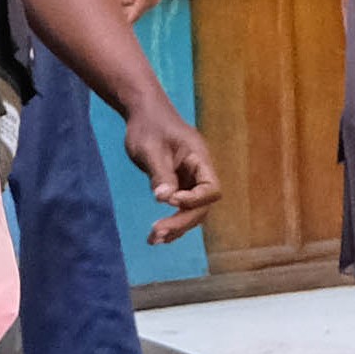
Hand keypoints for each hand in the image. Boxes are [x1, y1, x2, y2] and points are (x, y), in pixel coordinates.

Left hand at [120, 103, 221, 243]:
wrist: (143, 113)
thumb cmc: (147, 126)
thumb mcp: (150, 149)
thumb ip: (159, 174)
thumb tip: (164, 199)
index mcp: (200, 159)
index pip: (211, 188)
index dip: (195, 200)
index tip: (170, 200)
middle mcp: (200, 172)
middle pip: (202, 206)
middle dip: (181, 221)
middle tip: (156, 233)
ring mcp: (191, 180)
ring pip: (192, 211)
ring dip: (176, 227)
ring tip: (153, 240)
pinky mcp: (180, 185)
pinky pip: (182, 208)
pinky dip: (171, 222)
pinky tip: (158, 237)